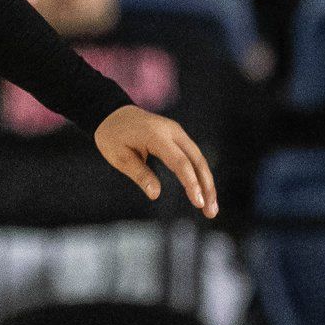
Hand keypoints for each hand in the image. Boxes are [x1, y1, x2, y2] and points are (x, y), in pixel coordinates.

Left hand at [92, 105, 216, 217]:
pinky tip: (204, 192)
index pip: (180, 162)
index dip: (191, 183)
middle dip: (207, 186)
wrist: (113, 113)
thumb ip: (139, 174)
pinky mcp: (178, 136)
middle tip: (211, 211)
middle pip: (197, 160)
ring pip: (199, 158)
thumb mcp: (119, 157)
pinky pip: (193, 156)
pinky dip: (200, 174)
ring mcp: (177, 132)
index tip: (198, 203)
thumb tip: (155, 194)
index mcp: (156, 135)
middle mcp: (172, 131)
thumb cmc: (113, 136)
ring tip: (211, 208)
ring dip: (207, 183)